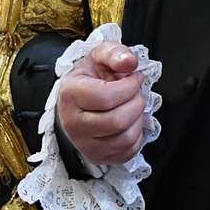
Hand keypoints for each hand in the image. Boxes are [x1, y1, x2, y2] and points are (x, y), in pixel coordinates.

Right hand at [58, 41, 148, 165]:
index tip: (135, 78)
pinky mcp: (98, 156)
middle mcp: (73, 123)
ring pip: (124, 139)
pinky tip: (131, 122)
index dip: (129, 86)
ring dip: (139, 120)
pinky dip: (137, 136)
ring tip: (133, 106)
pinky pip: (127, 152)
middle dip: (136, 104)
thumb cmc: (91, 76)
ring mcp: (84, 143)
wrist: (80, 99)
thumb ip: (115, 53)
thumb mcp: (100, 56)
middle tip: (136, 93)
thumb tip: (130, 62)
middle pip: (116, 121)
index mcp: (71, 94)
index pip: (105, 97)